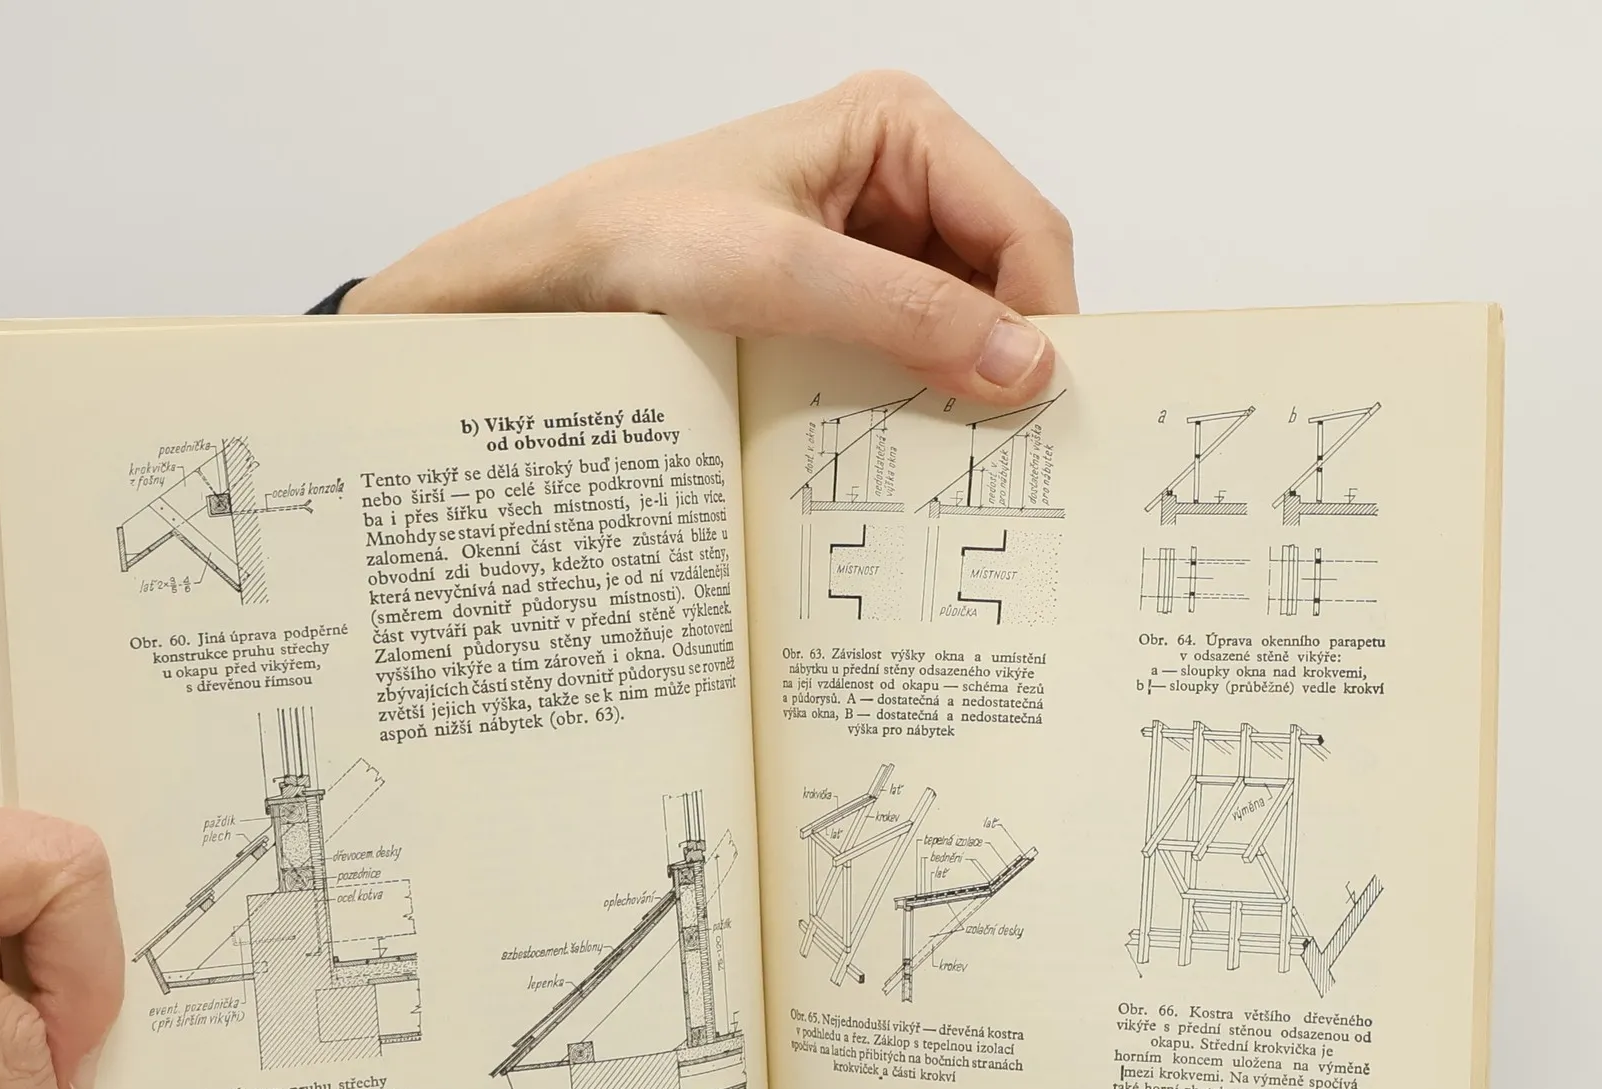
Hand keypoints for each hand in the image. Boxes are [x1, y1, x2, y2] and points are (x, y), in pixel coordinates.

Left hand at [344, 71, 1075, 405]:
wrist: (555, 277)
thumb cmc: (644, 239)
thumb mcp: (782, 274)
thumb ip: (909, 315)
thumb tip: (1026, 364)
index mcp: (901, 127)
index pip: (1023, 224)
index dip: (1046, 316)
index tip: (1043, 407)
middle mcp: (901, 173)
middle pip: (1005, 274)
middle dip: (1008, 353)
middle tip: (1007, 444)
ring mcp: (876, 237)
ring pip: (966, 318)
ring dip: (962, 381)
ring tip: (952, 447)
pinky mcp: (846, 293)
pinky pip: (914, 345)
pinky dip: (918, 391)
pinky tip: (903, 434)